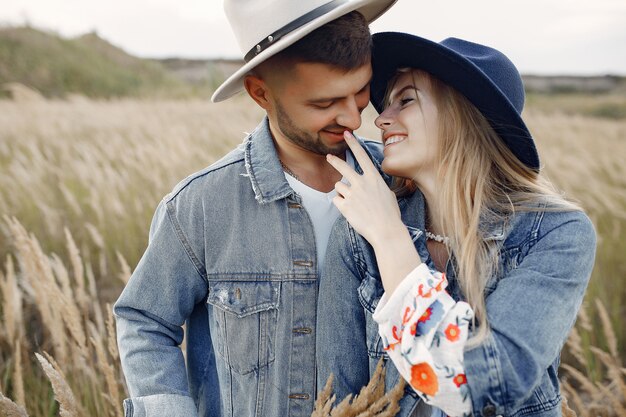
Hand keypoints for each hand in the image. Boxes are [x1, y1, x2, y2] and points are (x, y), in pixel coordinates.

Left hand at [326, 131, 403, 247]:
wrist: (386, 231)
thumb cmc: (390, 214)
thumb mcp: (388, 194)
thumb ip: (376, 186)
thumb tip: (371, 185)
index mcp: (373, 178)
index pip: (362, 156)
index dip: (353, 144)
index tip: (347, 134)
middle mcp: (361, 183)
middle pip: (343, 167)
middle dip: (334, 160)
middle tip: (328, 156)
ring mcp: (352, 194)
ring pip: (339, 186)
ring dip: (343, 192)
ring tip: (354, 203)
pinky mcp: (344, 206)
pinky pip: (336, 200)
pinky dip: (341, 204)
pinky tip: (351, 211)